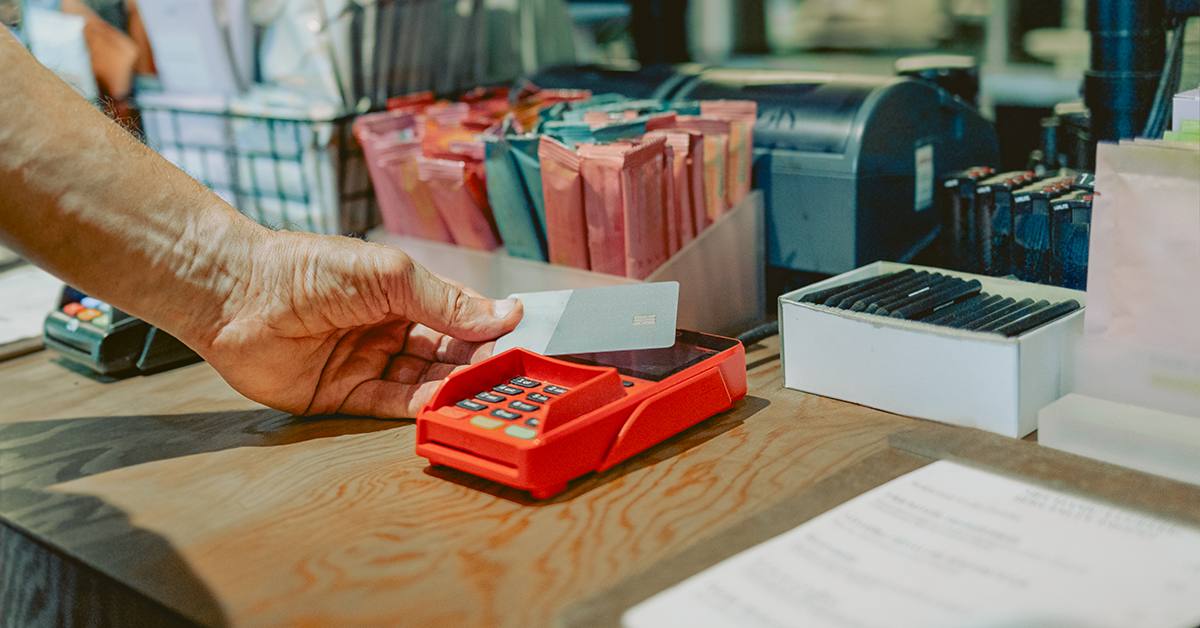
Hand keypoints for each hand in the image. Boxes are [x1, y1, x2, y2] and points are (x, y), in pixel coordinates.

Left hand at [194, 231, 521, 417]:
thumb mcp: (389, 275)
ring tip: (484, 395)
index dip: (488, 329)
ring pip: (422, 383)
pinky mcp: (341, 397)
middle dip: (476, 364)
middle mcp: (387, 330)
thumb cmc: (309, 267)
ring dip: (452, 389)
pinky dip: (417, 408)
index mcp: (402, 294)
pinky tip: (444, 406)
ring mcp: (366, 364)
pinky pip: (388, 407)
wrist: (237, 293)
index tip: (523, 341)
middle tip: (511, 375)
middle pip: (445, 354)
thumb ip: (446, 301)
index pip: (457, 316)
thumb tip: (505, 314)